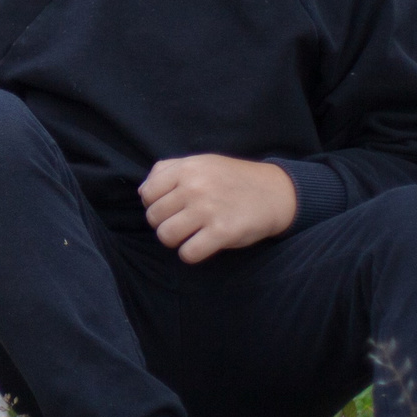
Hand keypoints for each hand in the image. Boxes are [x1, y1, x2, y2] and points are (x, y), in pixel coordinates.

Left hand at [139, 155, 295, 262]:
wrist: (274, 192)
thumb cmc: (231, 179)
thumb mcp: (200, 162)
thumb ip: (167, 170)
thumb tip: (142, 193)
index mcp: (186, 169)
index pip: (146, 194)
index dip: (154, 205)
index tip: (170, 208)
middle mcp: (194, 187)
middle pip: (154, 218)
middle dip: (164, 224)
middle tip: (183, 223)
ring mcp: (208, 210)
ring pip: (166, 236)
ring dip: (175, 241)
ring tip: (189, 235)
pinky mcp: (222, 232)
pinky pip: (188, 253)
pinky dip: (191, 254)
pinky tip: (201, 245)